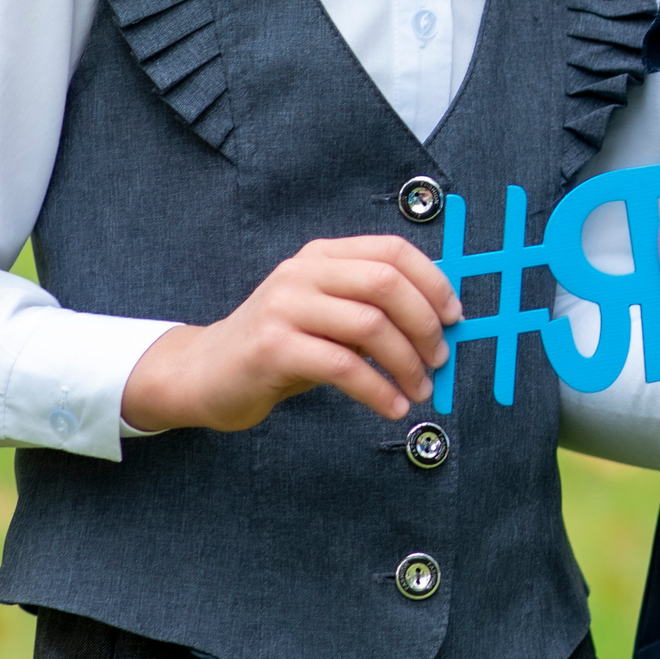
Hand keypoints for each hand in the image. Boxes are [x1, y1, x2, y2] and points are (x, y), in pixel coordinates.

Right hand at [120, 236, 463, 432]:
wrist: (204, 374)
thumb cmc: (280, 347)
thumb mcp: (327, 315)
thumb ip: (371, 310)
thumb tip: (440, 326)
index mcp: (323, 255)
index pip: (393, 251)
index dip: (432, 282)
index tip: (455, 317)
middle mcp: (304, 272)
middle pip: (386, 282)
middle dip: (424, 323)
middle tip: (440, 358)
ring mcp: (285, 307)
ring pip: (370, 326)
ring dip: (407, 363)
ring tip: (421, 389)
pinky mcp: (273, 347)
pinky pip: (343, 367)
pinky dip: (378, 390)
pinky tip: (392, 407)